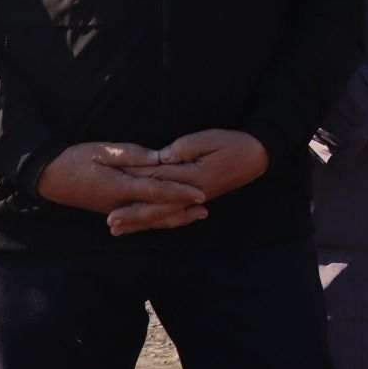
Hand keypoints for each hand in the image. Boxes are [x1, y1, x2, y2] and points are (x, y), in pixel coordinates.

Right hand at [35, 142, 207, 221]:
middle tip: (206, 208)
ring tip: (197, 215)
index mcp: (119, 187)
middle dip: (183, 210)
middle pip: (157, 211)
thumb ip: (132, 154)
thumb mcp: (102, 150)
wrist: (49, 177)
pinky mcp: (113, 210)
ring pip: (151, 219)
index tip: (199, 194)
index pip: (156, 192)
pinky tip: (171, 217)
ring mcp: (116, 210)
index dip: (179, 193)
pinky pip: (142, 218)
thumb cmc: (75, 160)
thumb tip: (158, 158)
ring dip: (175, 218)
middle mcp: (121, 204)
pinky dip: (159, 219)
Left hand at [109, 129, 269, 235]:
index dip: (135, 191)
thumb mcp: (207, 138)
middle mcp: (192, 195)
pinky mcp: (197, 200)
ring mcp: (195, 200)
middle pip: (158, 209)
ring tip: (119, 230)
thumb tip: (160, 158)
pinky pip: (174, 216)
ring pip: (164, 216)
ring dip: (141, 223)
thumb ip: (182, 149)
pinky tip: (145, 225)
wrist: (256, 155)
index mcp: (192, 178)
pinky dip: (158, 222)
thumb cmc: (231, 143)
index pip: (159, 184)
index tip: (114, 198)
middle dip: (133, 216)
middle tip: (111, 224)